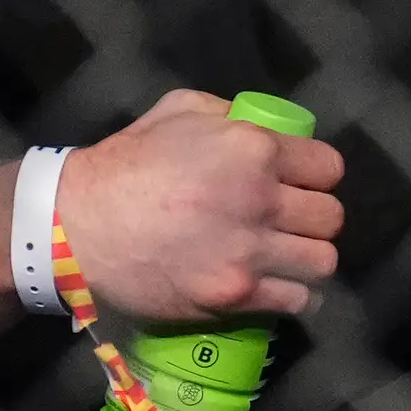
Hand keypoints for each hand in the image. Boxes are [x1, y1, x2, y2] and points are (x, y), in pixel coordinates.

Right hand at [54, 90, 344, 319]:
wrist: (79, 226)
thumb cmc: (126, 163)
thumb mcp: (179, 111)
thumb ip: (230, 115)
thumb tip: (259, 127)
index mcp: (252, 148)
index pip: (329, 167)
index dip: (316, 175)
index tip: (301, 183)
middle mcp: (260, 199)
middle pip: (330, 217)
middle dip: (314, 218)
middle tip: (291, 222)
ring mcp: (249, 252)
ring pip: (322, 261)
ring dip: (307, 257)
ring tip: (287, 257)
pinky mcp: (234, 295)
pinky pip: (296, 300)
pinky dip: (292, 294)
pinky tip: (276, 286)